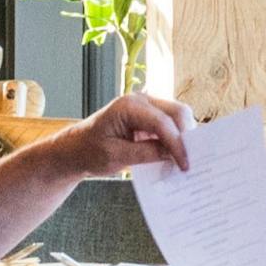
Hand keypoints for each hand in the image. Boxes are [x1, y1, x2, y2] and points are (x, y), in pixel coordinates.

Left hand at [61, 91, 194, 180]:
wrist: (74, 149)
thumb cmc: (89, 151)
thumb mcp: (117, 157)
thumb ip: (147, 153)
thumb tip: (174, 155)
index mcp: (128, 106)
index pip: (163, 122)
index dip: (177, 144)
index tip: (185, 165)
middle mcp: (140, 100)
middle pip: (176, 112)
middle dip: (187, 136)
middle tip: (191, 161)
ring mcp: (145, 105)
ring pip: (177, 115)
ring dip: (183, 135)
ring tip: (185, 159)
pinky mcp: (148, 115)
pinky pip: (169, 122)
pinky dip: (175, 136)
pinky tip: (175, 154)